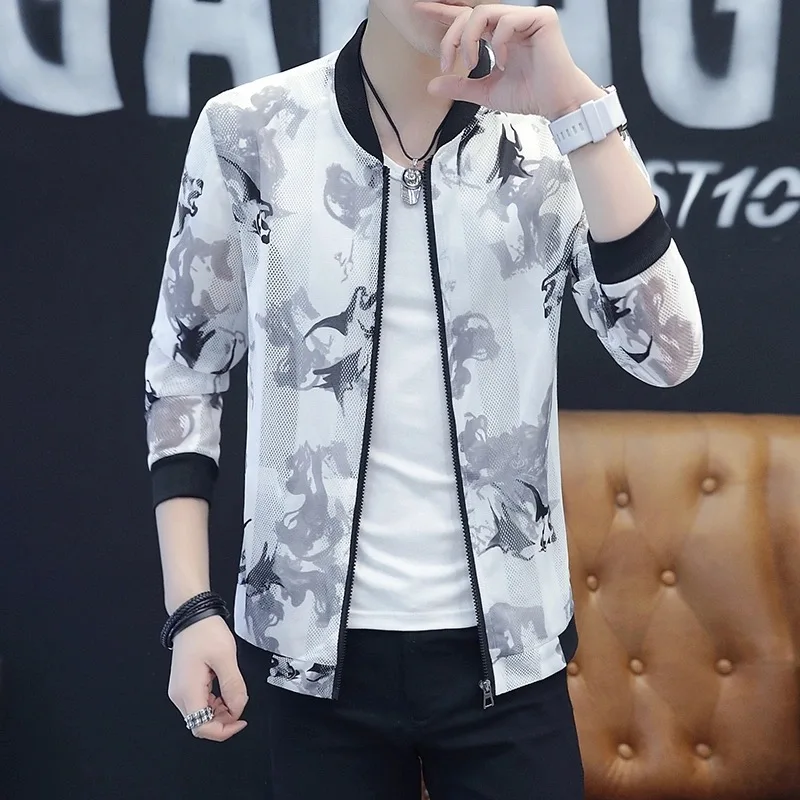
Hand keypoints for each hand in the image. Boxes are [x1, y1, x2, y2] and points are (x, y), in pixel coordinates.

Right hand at [168, 615, 248, 741]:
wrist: (192, 616)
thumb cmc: (206, 632)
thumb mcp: (226, 657)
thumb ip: (233, 685)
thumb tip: (239, 708)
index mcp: (188, 691)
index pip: (202, 728)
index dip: (224, 730)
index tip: (242, 721)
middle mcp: (180, 695)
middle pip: (201, 724)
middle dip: (223, 721)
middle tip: (240, 704)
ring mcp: (181, 690)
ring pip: (201, 715)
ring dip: (220, 712)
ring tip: (233, 693)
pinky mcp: (185, 684)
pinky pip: (200, 703)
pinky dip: (215, 703)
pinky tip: (225, 691)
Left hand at [418, 3, 604, 119]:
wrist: (555, 104)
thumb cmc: (529, 95)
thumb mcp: (485, 93)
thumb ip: (460, 87)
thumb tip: (433, 86)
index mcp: (498, 35)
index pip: (467, 20)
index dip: (444, 15)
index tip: (421, 9)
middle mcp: (510, 23)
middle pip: (470, 14)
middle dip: (452, 38)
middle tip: (448, 62)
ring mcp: (526, 18)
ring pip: (484, 12)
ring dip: (470, 39)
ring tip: (474, 63)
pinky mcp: (541, 19)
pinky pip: (507, 21)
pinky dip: (499, 43)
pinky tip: (504, 63)